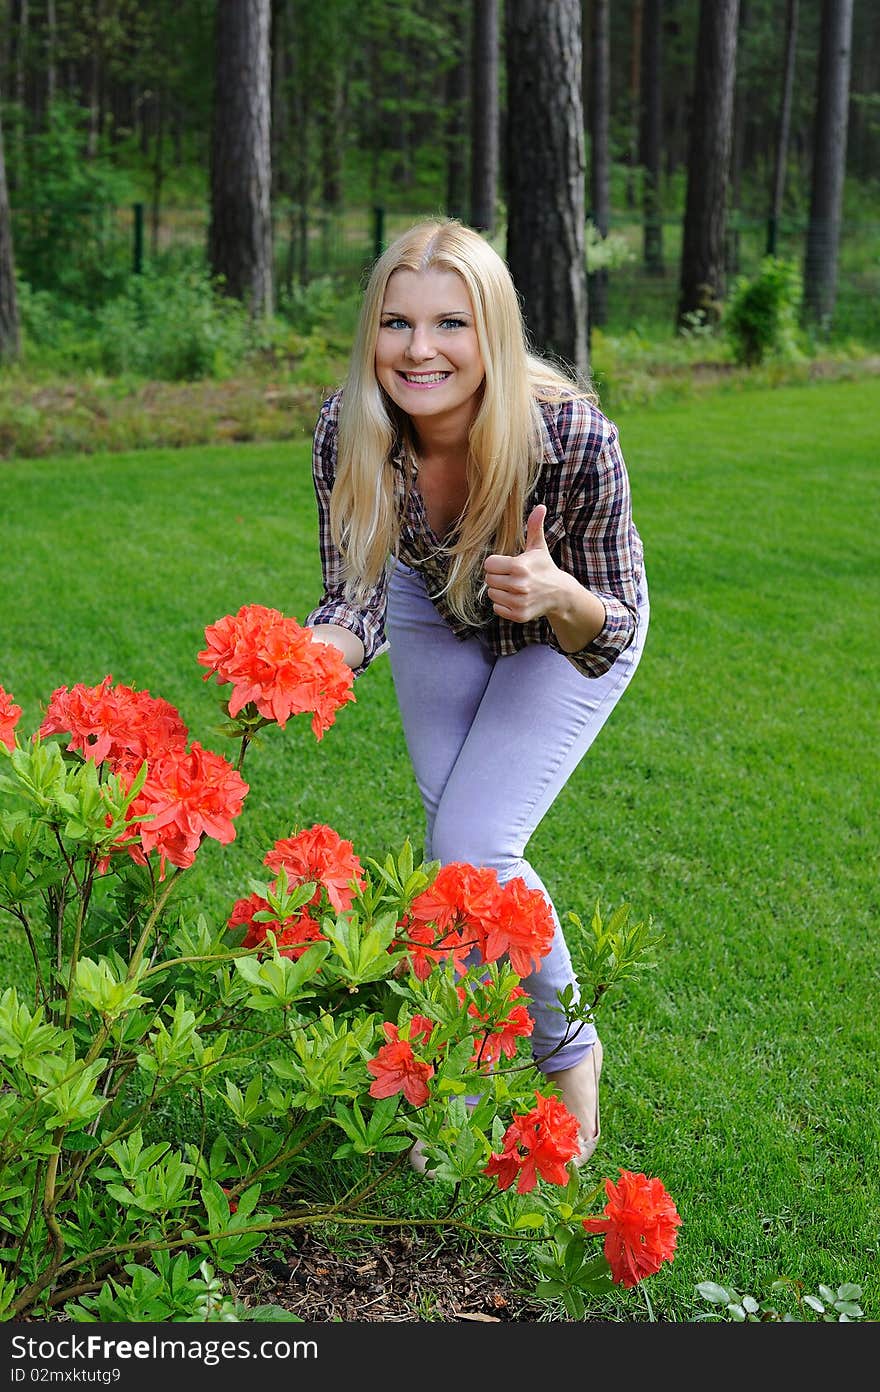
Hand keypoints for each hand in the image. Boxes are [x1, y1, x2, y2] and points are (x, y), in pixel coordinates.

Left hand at [483, 504, 563, 623]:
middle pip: (489, 579)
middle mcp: (519, 586)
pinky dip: (503, 604)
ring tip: (514, 587)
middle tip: (511, 576)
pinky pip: (497, 608)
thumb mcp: (539, 547)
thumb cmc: (545, 567)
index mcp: (520, 567)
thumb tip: (540, 506)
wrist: (560, 594)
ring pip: (491, 594)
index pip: (489, 564)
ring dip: (499, 590)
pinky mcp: (519, 615)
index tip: (507, 564)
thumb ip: (535, 527)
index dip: (496, 563)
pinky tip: (516, 598)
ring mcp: (519, 602)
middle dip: (498, 577)